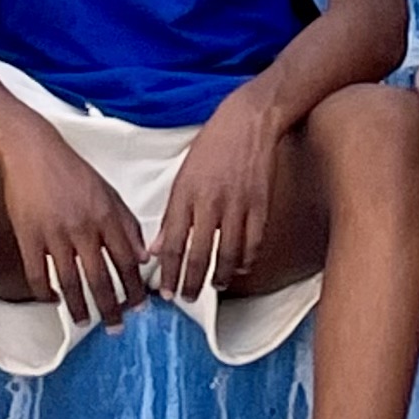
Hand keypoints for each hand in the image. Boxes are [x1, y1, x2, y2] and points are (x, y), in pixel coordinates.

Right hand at [0, 120, 147, 329]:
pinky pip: (37, 275)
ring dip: (79, 308)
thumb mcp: (109, 192)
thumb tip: (143, 257)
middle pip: (101, 279)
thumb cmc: (72, 170)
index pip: (127, 262)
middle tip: (116, 327)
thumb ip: (127, 224)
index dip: (134, 289)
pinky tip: (54, 300)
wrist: (32, 150)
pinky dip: (46, 293)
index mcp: (106, 216)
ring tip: (84, 322)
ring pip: (70, 282)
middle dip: (111, 309)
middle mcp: (83, 228)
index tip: (139, 307)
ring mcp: (54, 234)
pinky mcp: (28, 236)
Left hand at [152, 85, 282, 297]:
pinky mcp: (261, 205)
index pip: (173, 244)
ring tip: (213, 287)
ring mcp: (237, 204)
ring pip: (228, 254)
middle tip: (186, 297)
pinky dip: (246, 261)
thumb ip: (171, 215)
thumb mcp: (183, 176)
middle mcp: (210, 202)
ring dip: (219, 277)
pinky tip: (239, 268)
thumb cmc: (213, 144)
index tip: (166, 290)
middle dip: (191, 283)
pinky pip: (254, 243)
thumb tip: (158, 248)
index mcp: (186, 194)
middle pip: (199, 255)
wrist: (249, 120)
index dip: (169, 273)